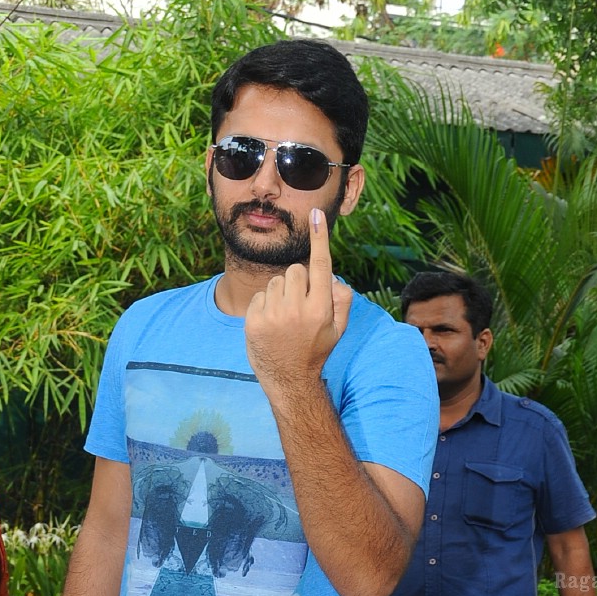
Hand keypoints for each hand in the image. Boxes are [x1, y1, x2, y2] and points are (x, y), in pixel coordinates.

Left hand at [244, 207, 352, 394]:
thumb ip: (342, 300)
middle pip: (295, 270)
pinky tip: (271, 324)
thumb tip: (333, 278)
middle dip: (298, 281)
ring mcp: (274, 315)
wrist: (288, 380)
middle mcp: (298, 309)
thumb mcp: (338, 330)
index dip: (319, 238)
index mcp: (321, 309)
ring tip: (285, 318)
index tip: (316, 214)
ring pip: (276, 281)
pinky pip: (261, 295)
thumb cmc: (315, 351)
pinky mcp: (254, 320)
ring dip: (280, 293)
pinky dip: (266, 305)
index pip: (321, 266)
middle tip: (300, 305)